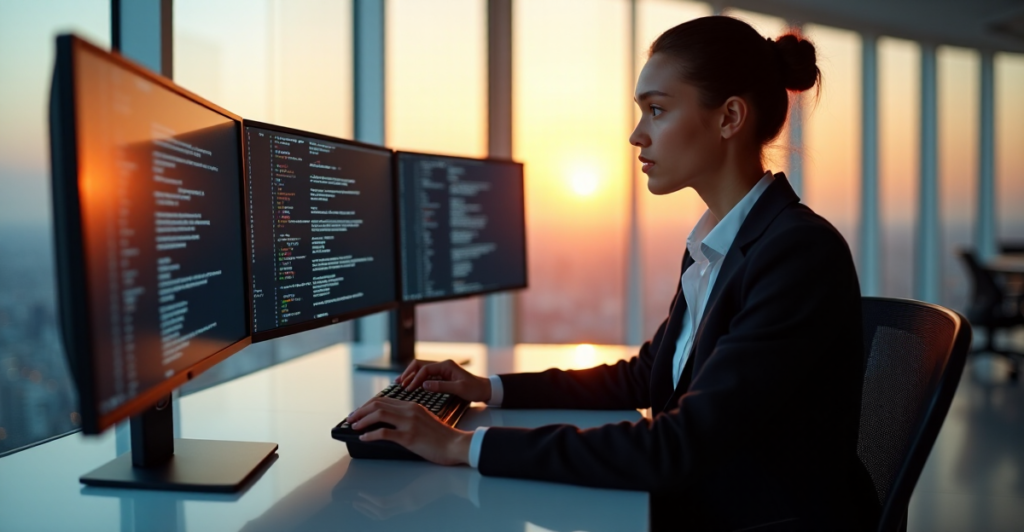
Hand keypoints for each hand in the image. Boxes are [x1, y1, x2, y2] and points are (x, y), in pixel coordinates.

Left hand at [347, 397, 472, 465]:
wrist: (456, 444)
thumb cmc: (442, 436)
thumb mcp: (424, 420)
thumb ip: (409, 417)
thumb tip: (391, 422)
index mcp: (413, 406)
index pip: (385, 399)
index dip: (368, 405)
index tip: (359, 411)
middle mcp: (410, 411)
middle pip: (378, 404)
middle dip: (361, 410)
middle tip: (351, 418)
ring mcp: (409, 423)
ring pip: (379, 414)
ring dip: (362, 420)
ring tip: (354, 426)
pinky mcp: (409, 437)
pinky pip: (384, 433)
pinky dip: (370, 434)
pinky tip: (364, 438)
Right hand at [397, 359, 491, 402]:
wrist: (484, 390)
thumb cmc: (474, 389)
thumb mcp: (459, 389)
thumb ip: (442, 386)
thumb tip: (424, 385)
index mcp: (446, 365)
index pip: (425, 369)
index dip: (415, 379)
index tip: (409, 389)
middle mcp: (442, 365)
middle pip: (420, 365)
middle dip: (409, 373)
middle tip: (399, 384)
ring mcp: (442, 370)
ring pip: (422, 369)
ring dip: (411, 375)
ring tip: (401, 383)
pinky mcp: (442, 375)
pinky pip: (426, 375)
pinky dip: (417, 379)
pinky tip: (411, 384)